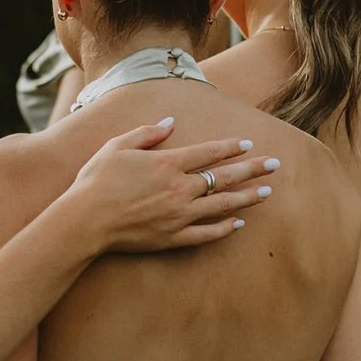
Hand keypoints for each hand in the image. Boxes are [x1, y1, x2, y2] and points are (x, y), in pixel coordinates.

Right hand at [64, 122, 276, 253]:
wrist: (84, 221)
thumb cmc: (96, 181)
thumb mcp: (117, 146)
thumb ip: (147, 133)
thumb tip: (171, 123)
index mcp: (167, 164)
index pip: (208, 152)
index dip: (230, 147)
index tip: (248, 143)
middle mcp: (179, 188)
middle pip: (224, 177)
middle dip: (252, 169)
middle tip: (275, 164)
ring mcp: (179, 215)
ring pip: (222, 205)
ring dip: (246, 197)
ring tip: (266, 192)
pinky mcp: (173, 237)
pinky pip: (206, 233)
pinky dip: (224, 228)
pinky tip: (238, 223)